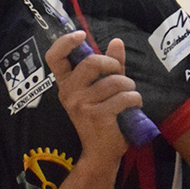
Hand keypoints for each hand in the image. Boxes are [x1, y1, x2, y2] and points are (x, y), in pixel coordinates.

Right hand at [46, 32, 141, 158]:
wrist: (101, 153)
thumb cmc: (103, 118)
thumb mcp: (104, 89)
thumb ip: (110, 66)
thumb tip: (117, 41)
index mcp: (66, 84)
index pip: (54, 58)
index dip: (65, 42)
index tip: (81, 35)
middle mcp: (68, 93)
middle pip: (91, 62)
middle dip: (113, 64)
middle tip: (121, 76)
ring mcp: (81, 105)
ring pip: (114, 81)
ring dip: (129, 86)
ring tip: (130, 95)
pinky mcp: (97, 116)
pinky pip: (123, 97)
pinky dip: (135, 99)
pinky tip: (134, 106)